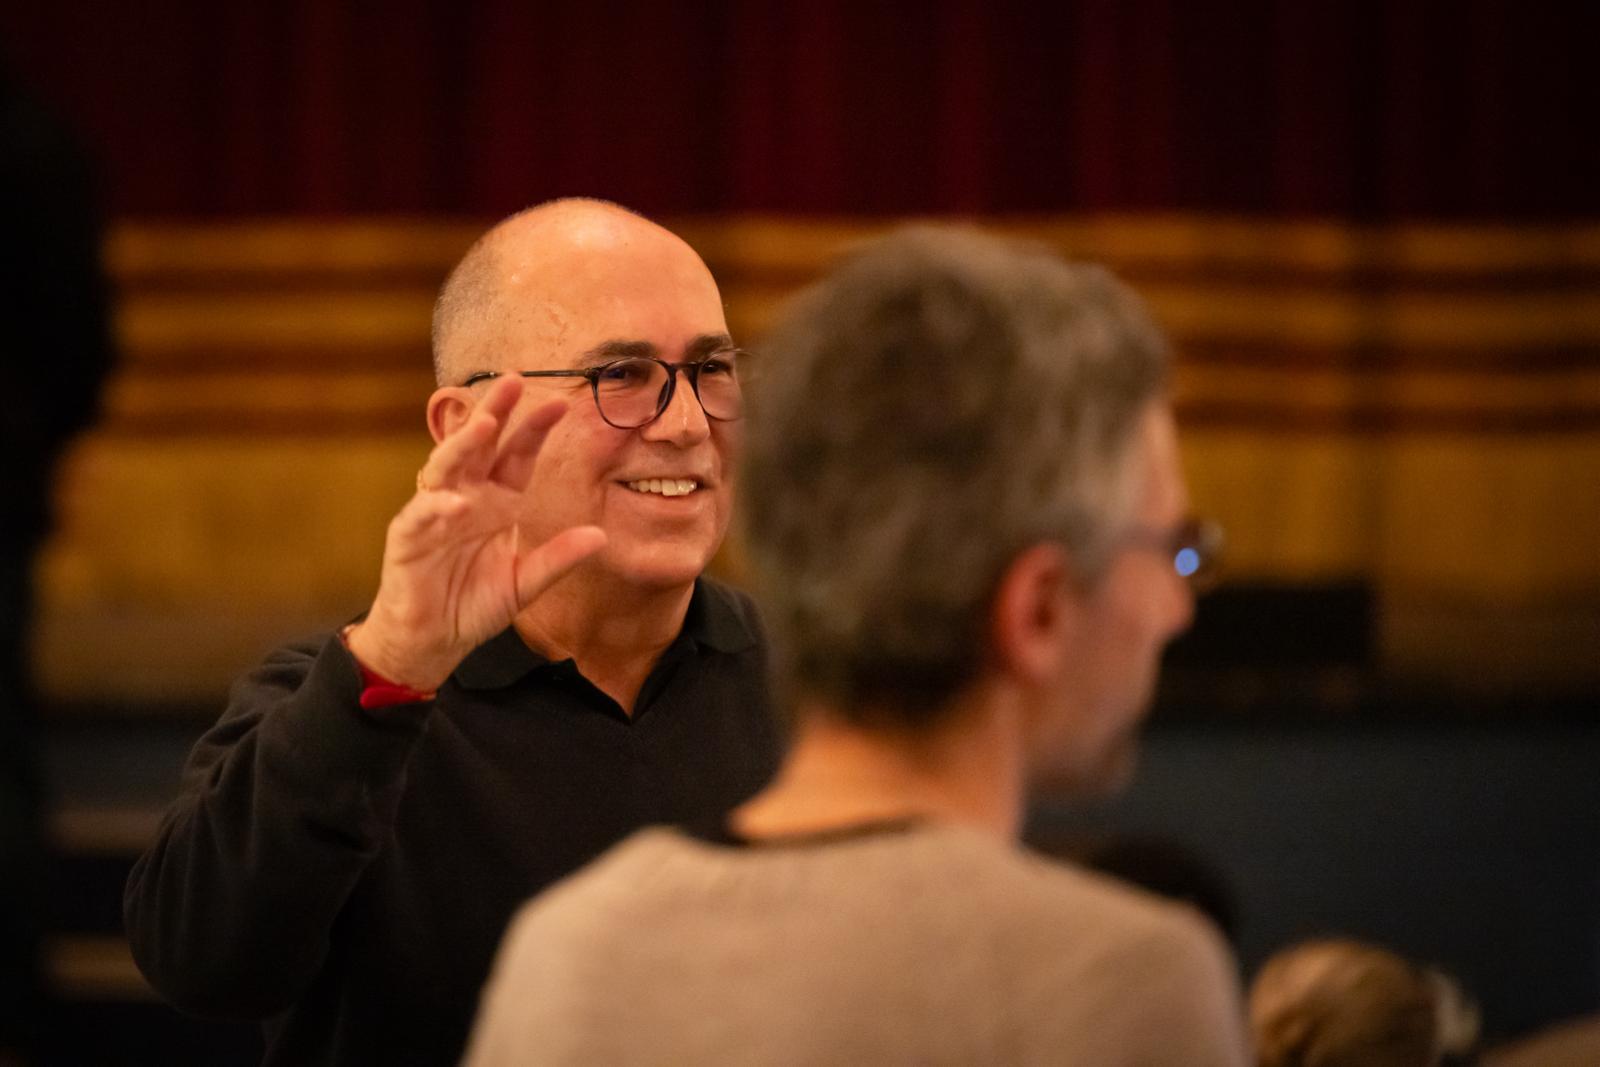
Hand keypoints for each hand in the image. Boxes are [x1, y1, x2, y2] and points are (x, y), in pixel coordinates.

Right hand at [346, 377, 605, 691]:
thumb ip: (558, 559)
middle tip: (513, 382)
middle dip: (495, 412)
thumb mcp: (525, 582)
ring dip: (464, 445)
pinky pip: (421, 516)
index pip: (518, 456)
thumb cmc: (473, 604)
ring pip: (447, 467)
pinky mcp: (408, 538)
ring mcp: (434, 513)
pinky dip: (436, 507)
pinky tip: (454, 500)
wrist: (433, 641)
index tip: (563, 403)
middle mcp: (466, 497)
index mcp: (497, 502)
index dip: (536, 429)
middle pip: (480, 446)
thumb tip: (600, 536)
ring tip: (485, 425)